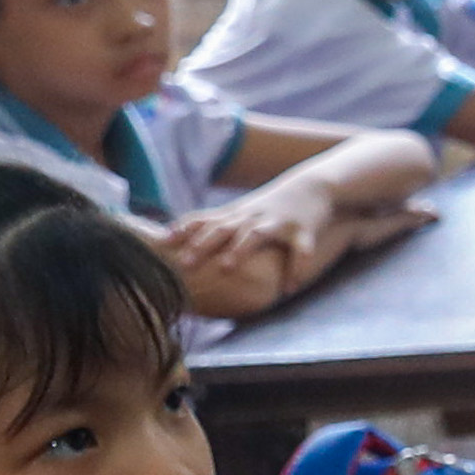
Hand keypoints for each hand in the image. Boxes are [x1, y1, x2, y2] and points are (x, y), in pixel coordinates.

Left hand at [160, 205, 308, 320]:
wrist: (314, 186)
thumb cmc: (271, 204)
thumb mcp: (239, 210)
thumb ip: (211, 222)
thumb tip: (169, 235)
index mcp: (236, 215)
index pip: (204, 221)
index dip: (183, 232)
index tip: (160, 245)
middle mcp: (252, 218)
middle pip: (223, 229)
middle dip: (203, 245)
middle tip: (184, 263)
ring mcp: (278, 223)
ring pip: (256, 234)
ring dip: (241, 249)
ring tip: (227, 267)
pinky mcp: (304, 231)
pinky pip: (300, 252)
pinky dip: (296, 269)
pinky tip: (289, 288)